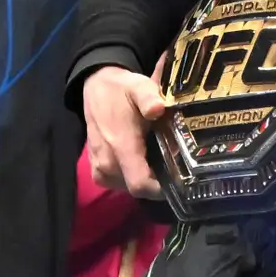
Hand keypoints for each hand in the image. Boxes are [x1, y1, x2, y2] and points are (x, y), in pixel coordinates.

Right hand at [80, 66, 170, 203]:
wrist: (96, 89)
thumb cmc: (122, 90)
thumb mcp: (138, 86)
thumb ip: (149, 97)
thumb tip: (158, 108)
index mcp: (120, 147)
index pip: (140, 185)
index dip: (162, 188)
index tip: (179, 178)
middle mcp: (107, 164)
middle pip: (139, 189)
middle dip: (157, 181)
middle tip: (173, 162)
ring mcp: (99, 170)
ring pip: (130, 188)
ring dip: (145, 178)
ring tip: (158, 158)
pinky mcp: (96, 172)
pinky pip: (119, 184)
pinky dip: (132, 176)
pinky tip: (142, 159)